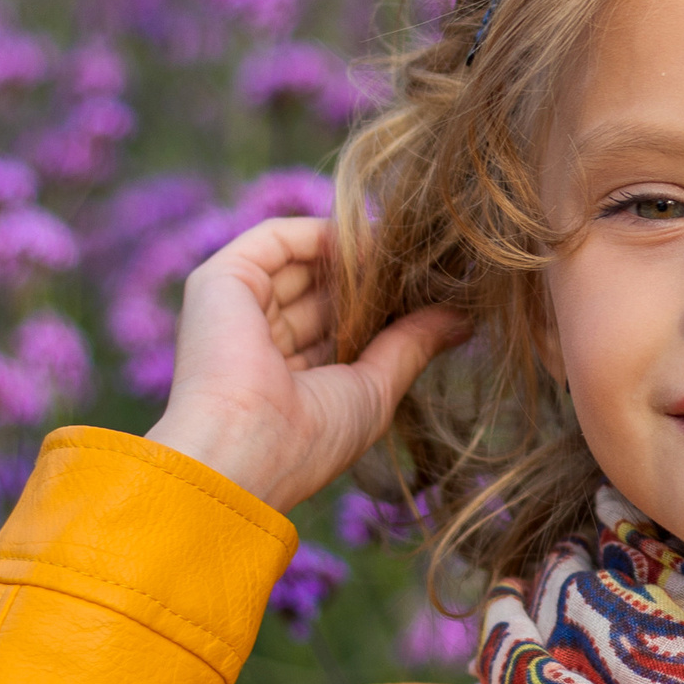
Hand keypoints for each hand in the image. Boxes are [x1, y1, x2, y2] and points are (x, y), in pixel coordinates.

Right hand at [145, 217, 465, 512]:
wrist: (243, 449)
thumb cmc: (308, 438)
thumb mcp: (373, 389)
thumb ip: (411, 345)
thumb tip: (463, 320)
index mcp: (287, 377)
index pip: (341, 325)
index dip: (385, 306)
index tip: (436, 290)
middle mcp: (258, 339)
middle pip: (324, 290)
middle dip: (375, 276)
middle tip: (431, 263)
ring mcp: (236, 308)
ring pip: (305, 262)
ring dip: (356, 254)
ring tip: (410, 250)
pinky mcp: (220, 279)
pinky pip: (278, 240)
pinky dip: (324, 234)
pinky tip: (371, 242)